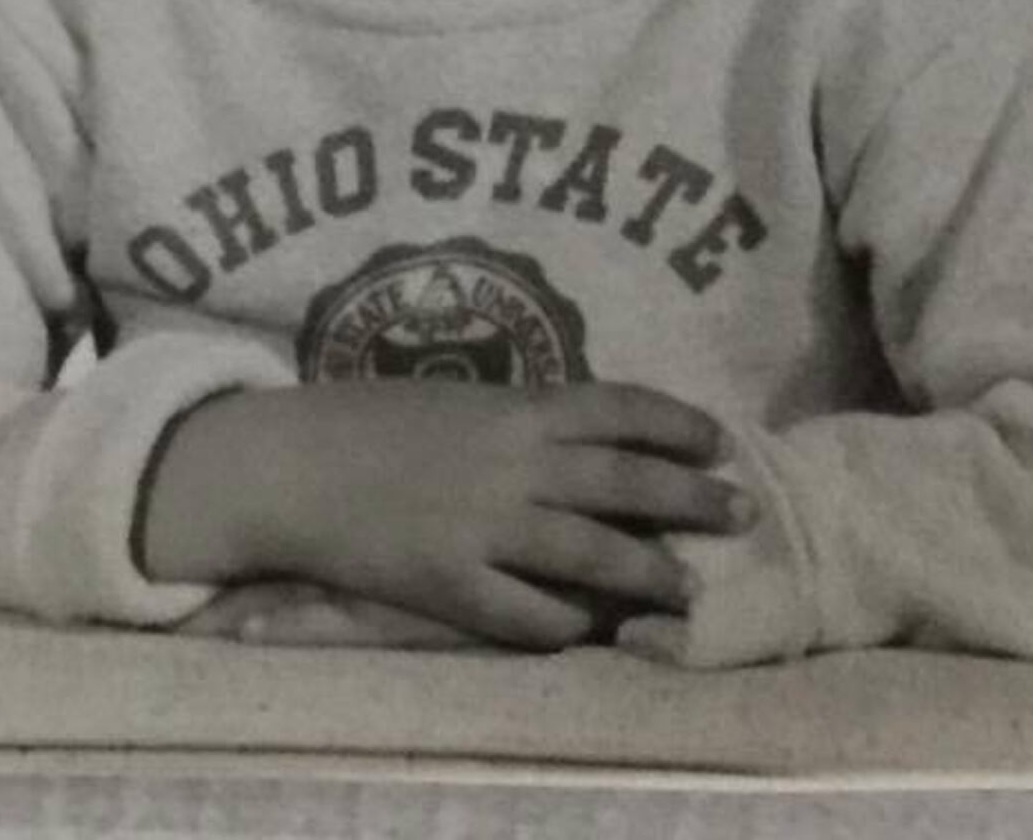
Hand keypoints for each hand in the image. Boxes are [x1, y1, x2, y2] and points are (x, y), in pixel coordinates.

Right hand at [144, 379, 754, 650]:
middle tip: (742, 514)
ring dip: (648, 572)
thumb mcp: (458, 401)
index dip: (677, 424)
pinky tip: (589, 632)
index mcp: (515, 407)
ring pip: (590, 555)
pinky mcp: (449, 586)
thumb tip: (591, 440)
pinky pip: (524, 615)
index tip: (719, 441)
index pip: (620, 407)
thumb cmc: (371, 421)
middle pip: (624, 482)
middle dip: (691, 499)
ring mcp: (483, 528)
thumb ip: (522, 420)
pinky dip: (564, 626)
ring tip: (689, 590)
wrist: (290, 463)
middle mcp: (513, 464)